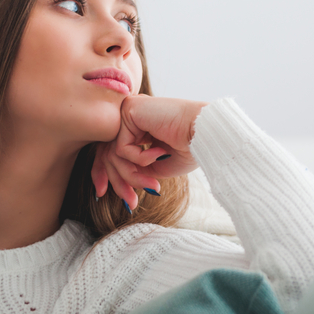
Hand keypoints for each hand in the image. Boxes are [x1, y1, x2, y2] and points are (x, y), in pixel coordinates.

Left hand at [90, 95, 207, 209]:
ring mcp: (129, 112)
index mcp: (140, 125)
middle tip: (131, 203)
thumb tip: (118, 179)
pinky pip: (121, 147)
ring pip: (113, 153)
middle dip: (118, 181)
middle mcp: (131, 116)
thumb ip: (137, 168)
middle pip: (108, 153)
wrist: (205, 133)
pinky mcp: (129, 110)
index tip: (109, 195)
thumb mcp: (158, 165)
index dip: (108, 174)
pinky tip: (159, 153)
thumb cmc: (190, 148)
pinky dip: (139, 158)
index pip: (112, 151)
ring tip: (152, 182)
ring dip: (132, 175)